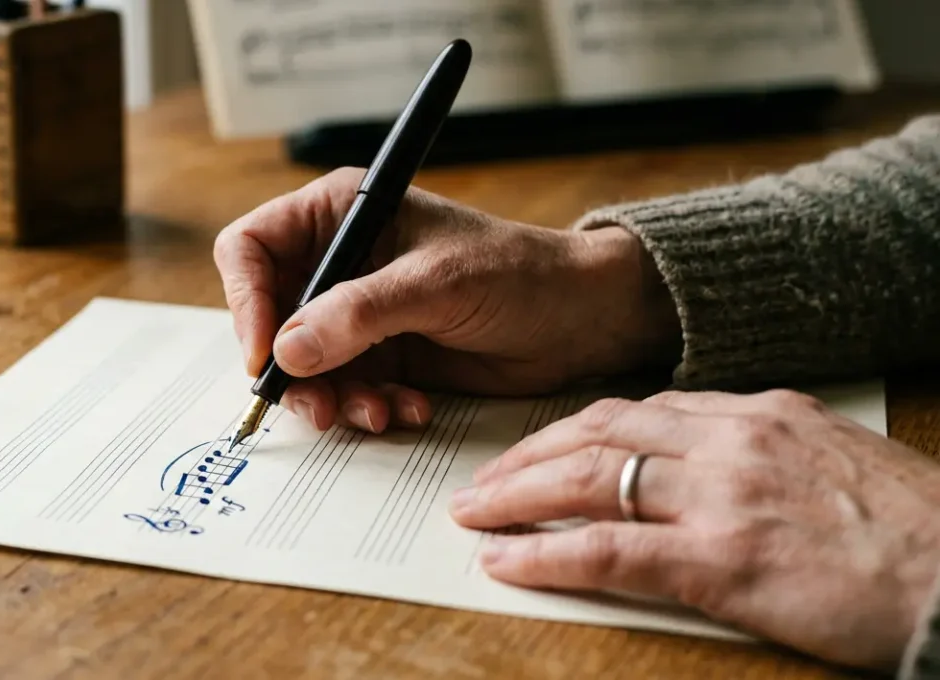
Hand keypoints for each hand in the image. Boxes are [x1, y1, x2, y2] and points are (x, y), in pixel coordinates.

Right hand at [213, 168, 679, 432]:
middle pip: (269, 317)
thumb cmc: (518, 273)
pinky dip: (366, 407)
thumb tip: (286, 351)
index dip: (248, 301)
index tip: (266, 354)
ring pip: (303, 365)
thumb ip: (358, 315)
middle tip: (319, 404)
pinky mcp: (380, 356)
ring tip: (376, 412)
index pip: (252, 249)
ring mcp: (358, 313)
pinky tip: (407, 409)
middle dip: (290, 367)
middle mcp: (339, 262)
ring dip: (331, 397)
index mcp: (340, 214)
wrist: (580, 319)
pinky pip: (343, 390)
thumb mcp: (436, 284)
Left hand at [450, 389, 939, 671]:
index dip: (578, 430)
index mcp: (763, 414)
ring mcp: (724, 497)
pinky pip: (606, 550)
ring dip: (517, 494)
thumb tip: (709, 471)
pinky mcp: (722, 561)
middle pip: (600, 430)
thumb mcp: (839, 466)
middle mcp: (734, 440)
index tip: (542, 448)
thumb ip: (767, 456)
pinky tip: (503, 561)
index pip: (643, 409)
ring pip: (590, 478)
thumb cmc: (919, 536)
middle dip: (531, 452)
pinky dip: (543, 553)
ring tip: (472, 512)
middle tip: (485, 476)